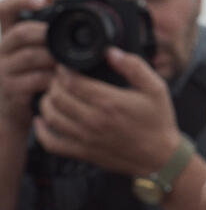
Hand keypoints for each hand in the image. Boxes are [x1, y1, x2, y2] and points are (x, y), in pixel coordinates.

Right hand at [0, 0, 55, 130]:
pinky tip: (64, 81)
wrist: (14, 118)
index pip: (3, 11)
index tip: (38, 1)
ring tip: (69, 62)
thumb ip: (45, 34)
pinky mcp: (10, 91)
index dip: (18, 1)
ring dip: (55, 58)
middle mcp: (1, 51)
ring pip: (30, 56)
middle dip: (46, 34)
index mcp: (9, 38)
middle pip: (20, 33)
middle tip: (64, 40)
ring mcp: (3, 71)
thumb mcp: (37, 56)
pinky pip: (35, 80)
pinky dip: (53, 79)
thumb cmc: (32, 82)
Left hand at [33, 47, 179, 174]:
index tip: (66, 66)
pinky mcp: (83, 152)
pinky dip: (41, 131)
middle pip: (57, 97)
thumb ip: (134, 67)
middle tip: (60, 78)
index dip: (63, 70)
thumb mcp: (156, 88)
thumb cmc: (159, 122)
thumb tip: (111, 52)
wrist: (161, 157)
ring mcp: (86, 138)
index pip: (72, 82)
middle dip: (54, 83)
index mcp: (110, 102)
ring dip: (47, 102)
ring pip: (51, 117)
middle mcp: (94, 121)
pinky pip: (51, 143)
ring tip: (54, 94)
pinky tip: (43, 120)